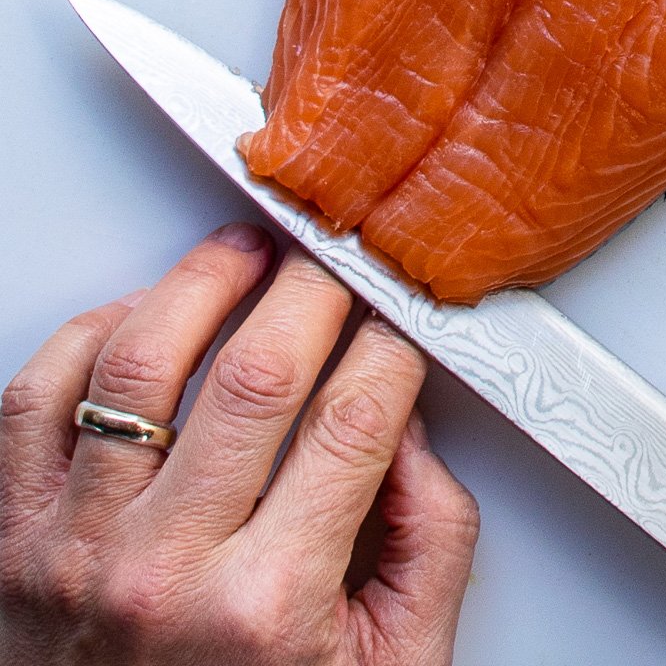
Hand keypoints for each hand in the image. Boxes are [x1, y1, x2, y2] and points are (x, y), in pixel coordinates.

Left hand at [0, 223, 479, 664]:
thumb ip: (429, 542)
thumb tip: (408, 432)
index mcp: (271, 607)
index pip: (355, 417)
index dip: (390, 347)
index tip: (395, 329)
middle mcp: (167, 573)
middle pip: (258, 372)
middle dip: (313, 290)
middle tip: (332, 267)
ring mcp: (76, 550)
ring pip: (139, 362)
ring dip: (202, 280)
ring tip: (242, 252)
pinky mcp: (11, 540)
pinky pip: (33, 400)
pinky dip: (90, 333)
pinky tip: (143, 315)